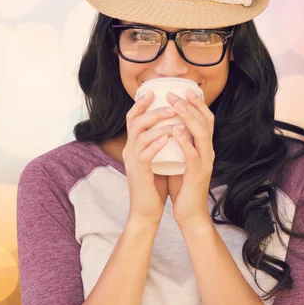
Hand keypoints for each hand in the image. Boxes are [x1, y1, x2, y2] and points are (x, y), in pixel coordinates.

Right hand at [122, 91, 179, 222]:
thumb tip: (173, 126)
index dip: (140, 104)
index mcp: (132, 147)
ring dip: (158, 126)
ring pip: (140, 136)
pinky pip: (145, 155)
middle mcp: (129, 151)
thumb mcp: (155, 160)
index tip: (153, 92)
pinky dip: (156, 144)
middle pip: (134, 122)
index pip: (132, 119)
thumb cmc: (153, 186)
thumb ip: (158, 144)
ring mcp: (132, 162)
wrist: (146, 212)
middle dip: (152, 111)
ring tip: (174, 121)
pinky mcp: (138, 174)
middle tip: (170, 105)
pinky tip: (167, 138)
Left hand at [164, 89, 214, 226]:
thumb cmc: (182, 186)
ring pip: (202, 134)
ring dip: (188, 117)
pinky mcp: (198, 174)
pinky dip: (185, 141)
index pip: (206, 120)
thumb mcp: (181, 160)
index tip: (184, 90)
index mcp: (204, 148)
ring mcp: (205, 162)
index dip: (197, 104)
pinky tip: (175, 131)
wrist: (189, 213)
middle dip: (190, 105)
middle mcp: (208, 151)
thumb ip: (179, 144)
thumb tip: (167, 127)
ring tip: (175, 105)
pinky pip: (193, 154)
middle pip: (206, 121)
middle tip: (173, 93)